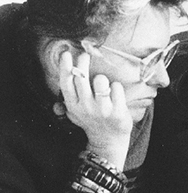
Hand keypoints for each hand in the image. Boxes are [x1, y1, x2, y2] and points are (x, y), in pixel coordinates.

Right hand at [58, 51, 131, 169]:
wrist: (108, 140)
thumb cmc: (92, 119)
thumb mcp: (75, 111)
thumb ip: (69, 95)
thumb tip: (66, 70)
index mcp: (73, 105)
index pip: (66, 83)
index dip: (65, 67)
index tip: (66, 53)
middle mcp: (85, 107)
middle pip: (82, 78)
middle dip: (83, 63)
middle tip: (85, 54)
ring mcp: (102, 109)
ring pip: (100, 80)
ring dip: (102, 77)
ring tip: (102, 84)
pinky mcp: (117, 111)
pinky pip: (116, 87)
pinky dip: (116, 87)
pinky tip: (115, 94)